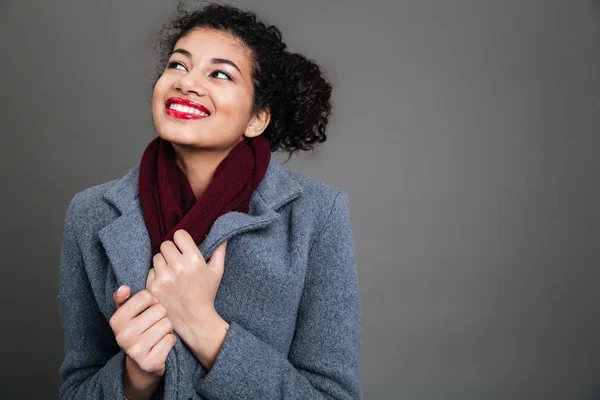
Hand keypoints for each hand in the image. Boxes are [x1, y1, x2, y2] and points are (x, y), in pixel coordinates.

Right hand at [110, 286, 175, 377]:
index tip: (147, 311)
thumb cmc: (137, 331)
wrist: (140, 363)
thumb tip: (124, 288)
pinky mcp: (150, 362)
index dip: (152, 301)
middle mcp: (123, 336)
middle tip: (154, 325)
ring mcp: (136, 351)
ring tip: (158, 334)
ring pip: (167, 324)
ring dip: (167, 329)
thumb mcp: (127, 314)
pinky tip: (161, 345)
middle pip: (160, 310)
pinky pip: (171, 339)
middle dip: (161, 316)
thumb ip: (124, 299)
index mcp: (116, 320)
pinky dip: (170, 340)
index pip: (146, 296)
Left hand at [145, 229, 226, 355]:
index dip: (181, 240)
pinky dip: (156, 275)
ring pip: (156, 257)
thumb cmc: (206, 294)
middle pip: (165, 244)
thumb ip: (219, 251)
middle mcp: (177, 266)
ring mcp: (163, 277)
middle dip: (171, 251)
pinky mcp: (153, 287)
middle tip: (177, 261)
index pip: (179, 235)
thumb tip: (223, 235)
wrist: (194, 319)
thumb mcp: (217, 272)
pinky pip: (150, 271)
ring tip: (172, 273)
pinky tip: (166, 283)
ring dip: (163, 262)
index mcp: (194, 259)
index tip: (183, 247)